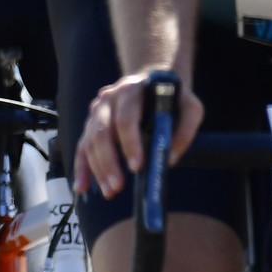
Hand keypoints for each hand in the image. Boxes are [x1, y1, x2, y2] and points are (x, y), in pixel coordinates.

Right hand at [73, 68, 203, 200]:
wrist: (151, 80)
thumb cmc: (172, 96)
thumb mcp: (190, 106)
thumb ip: (186, 130)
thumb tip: (168, 158)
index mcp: (132, 91)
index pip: (126, 119)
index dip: (129, 144)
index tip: (136, 166)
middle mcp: (109, 98)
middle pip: (102, 132)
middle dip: (108, 162)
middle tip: (118, 186)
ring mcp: (97, 110)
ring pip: (90, 142)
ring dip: (98, 170)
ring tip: (110, 192)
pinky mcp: (91, 123)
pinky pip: (82, 147)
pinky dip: (81, 168)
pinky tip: (82, 186)